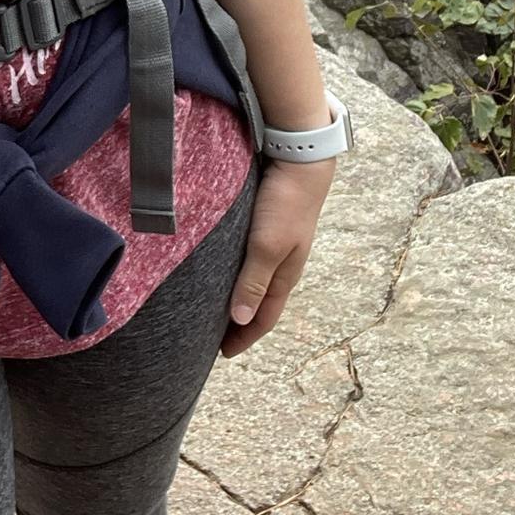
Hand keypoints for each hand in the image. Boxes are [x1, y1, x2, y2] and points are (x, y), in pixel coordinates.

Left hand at [220, 157, 333, 357]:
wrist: (300, 160)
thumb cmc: (285, 204)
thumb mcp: (266, 246)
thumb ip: (253, 281)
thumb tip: (240, 320)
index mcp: (285, 275)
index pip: (264, 316)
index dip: (244, 336)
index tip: (223, 353)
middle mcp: (282, 263)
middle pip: (260, 301)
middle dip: (241, 322)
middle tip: (214, 336)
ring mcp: (276, 243)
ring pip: (255, 279)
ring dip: (239, 296)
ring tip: (215, 306)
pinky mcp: (266, 224)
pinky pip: (250, 258)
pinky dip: (237, 272)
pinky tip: (222, 267)